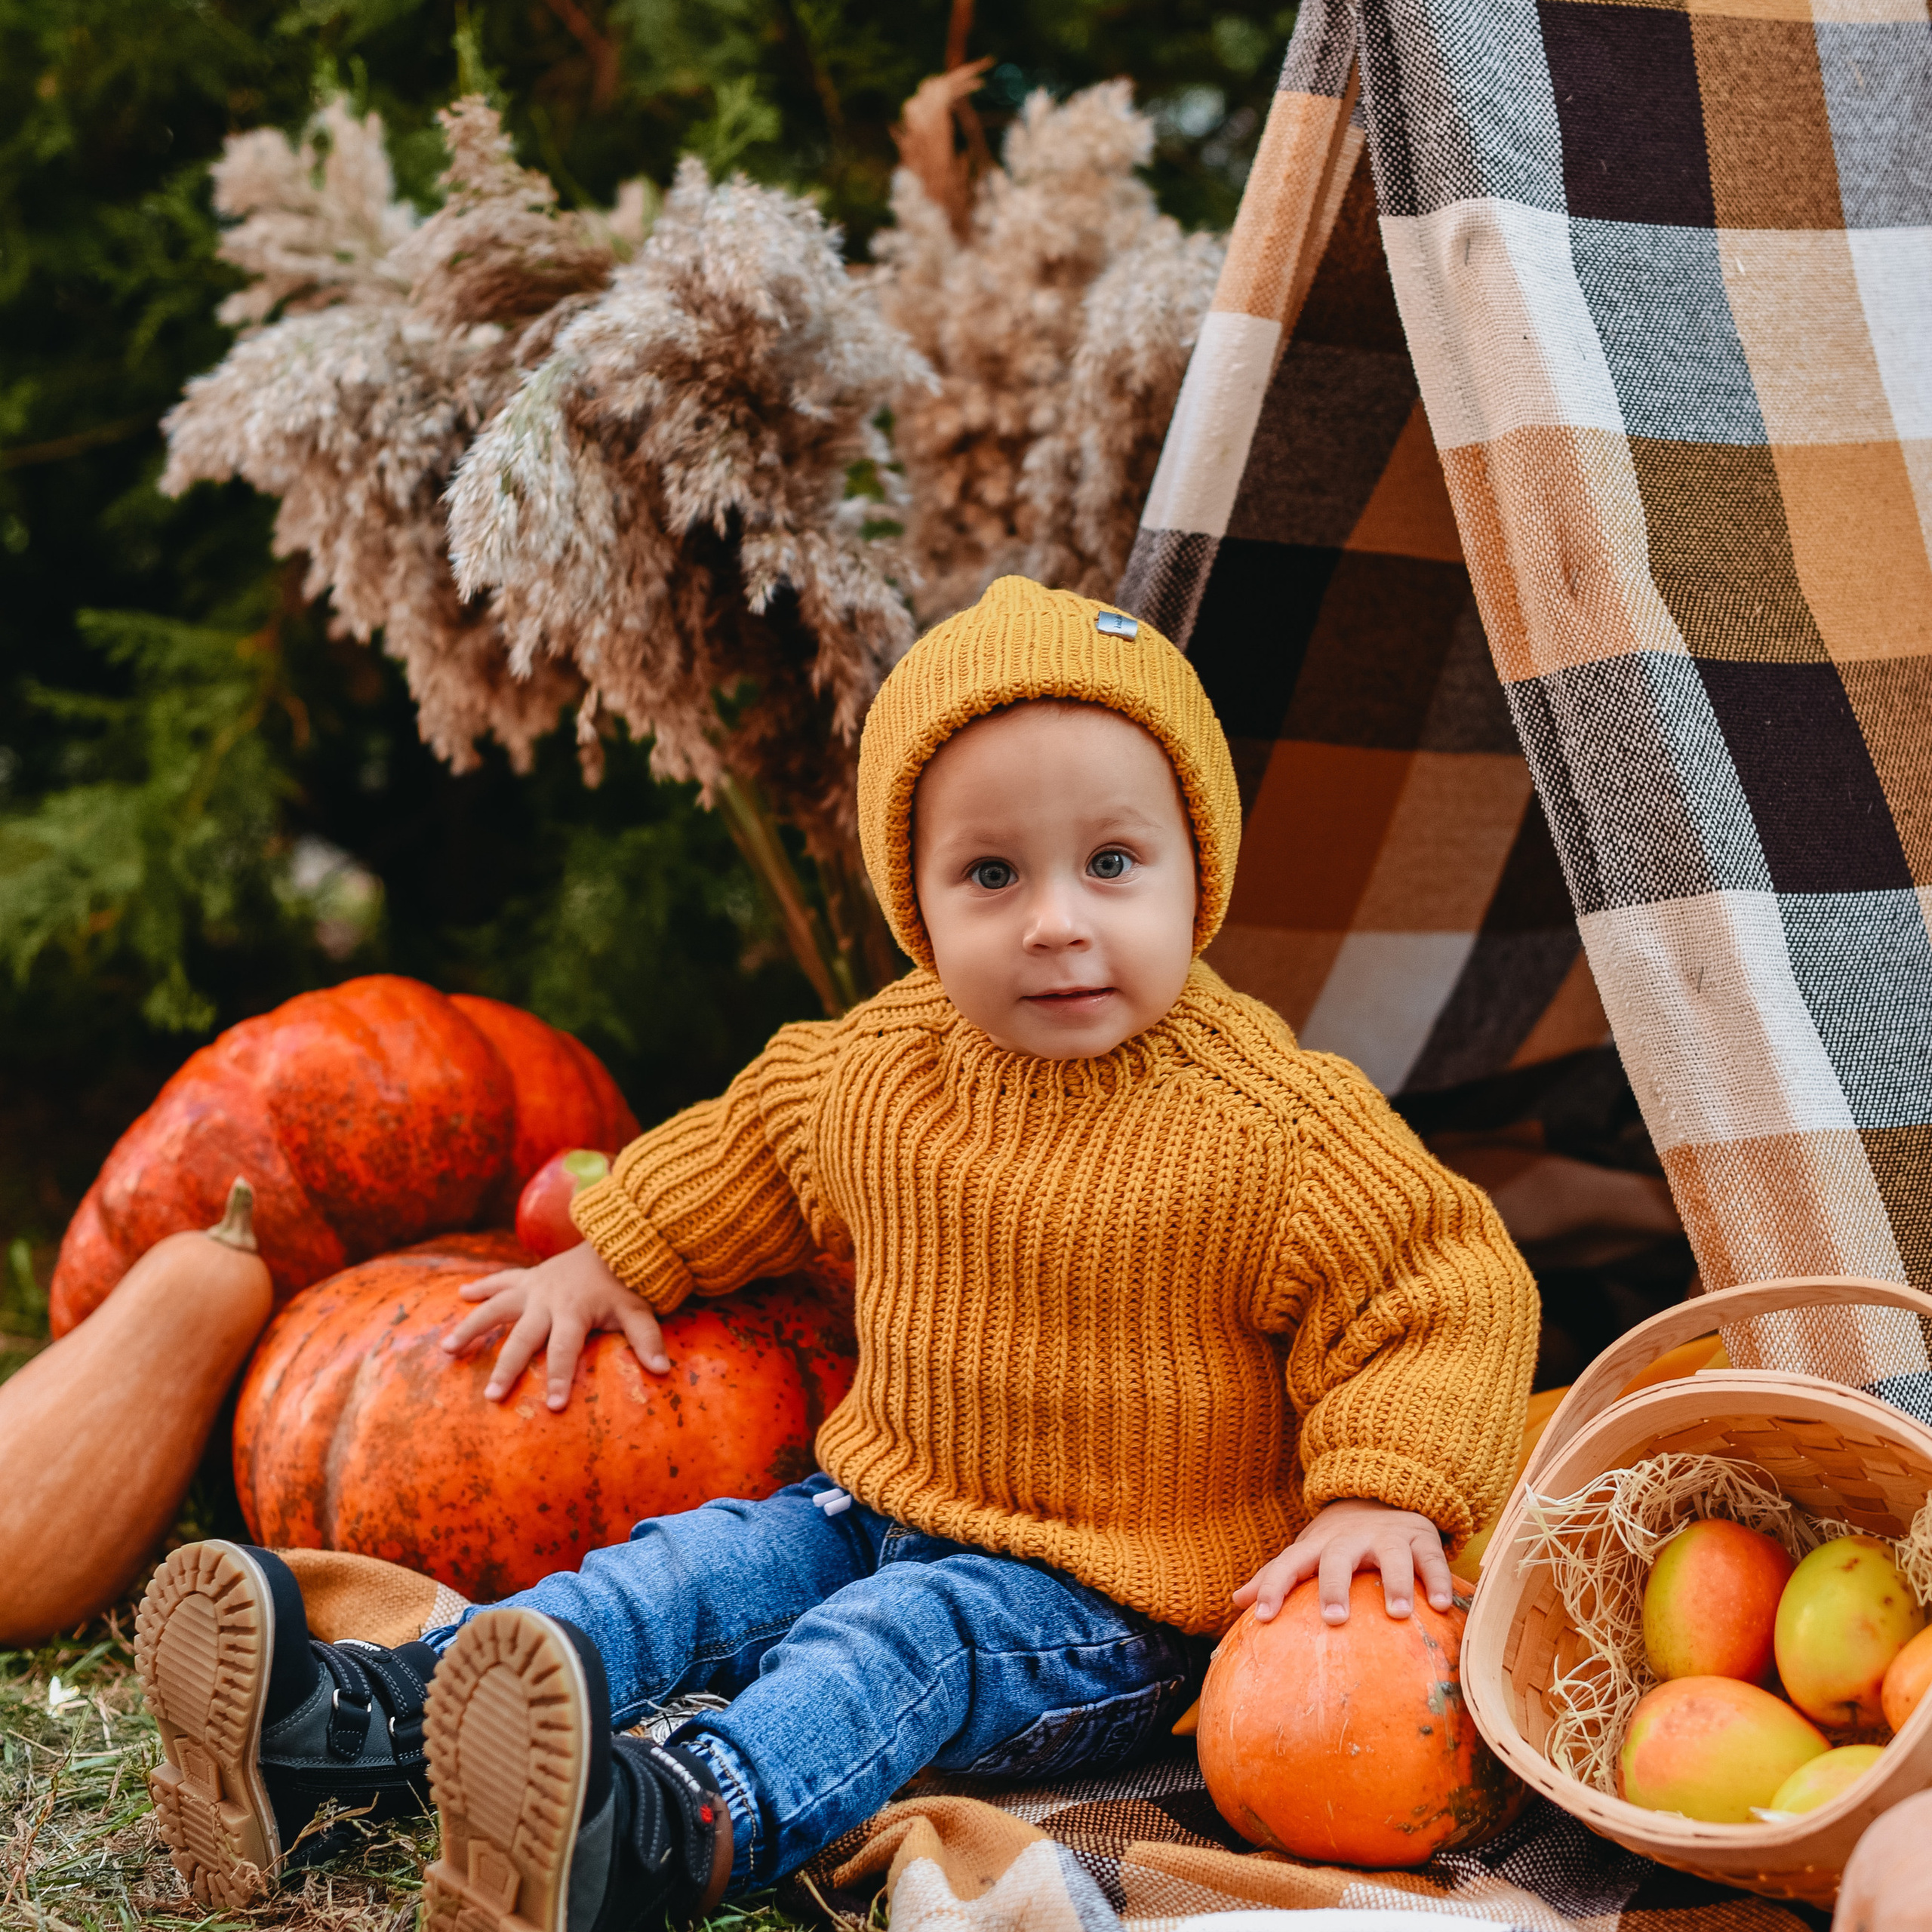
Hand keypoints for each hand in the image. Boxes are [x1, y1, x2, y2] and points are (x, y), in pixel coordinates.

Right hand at [441, 1242, 668, 1410]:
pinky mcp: (529, 1277)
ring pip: (496, 1308)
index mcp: (573, 1312)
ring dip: (471, 1328)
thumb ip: (647, 1339)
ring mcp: (534, 1287)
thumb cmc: (626, 1282)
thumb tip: (664, 1370)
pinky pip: (501, 1280)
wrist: (617, 1239)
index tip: (554, 1406)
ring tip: (446, 1349)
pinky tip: (460, 1295)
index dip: (561, 1378)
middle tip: (491, 1396)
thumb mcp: (639, 1309)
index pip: (565, 1351)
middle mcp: (547, 1301)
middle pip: (523, 1338)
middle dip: (507, 1368)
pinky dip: (481, 1287)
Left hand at [1232, 1498, 1454, 1625]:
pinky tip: (1442, 1607)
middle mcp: (1351, 1538)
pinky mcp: (1421, 1537)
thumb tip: (1236, 1601)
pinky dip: (1439, 1581)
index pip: (1288, 1563)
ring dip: (1395, 1583)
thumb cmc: (1337, 1541)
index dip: (1272, 1587)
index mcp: (1318, 1546)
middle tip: (1333, 1619)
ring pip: (1392, 1556)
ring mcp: (1388, 1536)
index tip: (1261, 1617)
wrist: (1382, 1494)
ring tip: (1397, 1614)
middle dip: (1333, 1586)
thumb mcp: (1307, 1552)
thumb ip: (1275, 1576)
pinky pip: (1433, 1558)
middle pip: (1338, 1558)